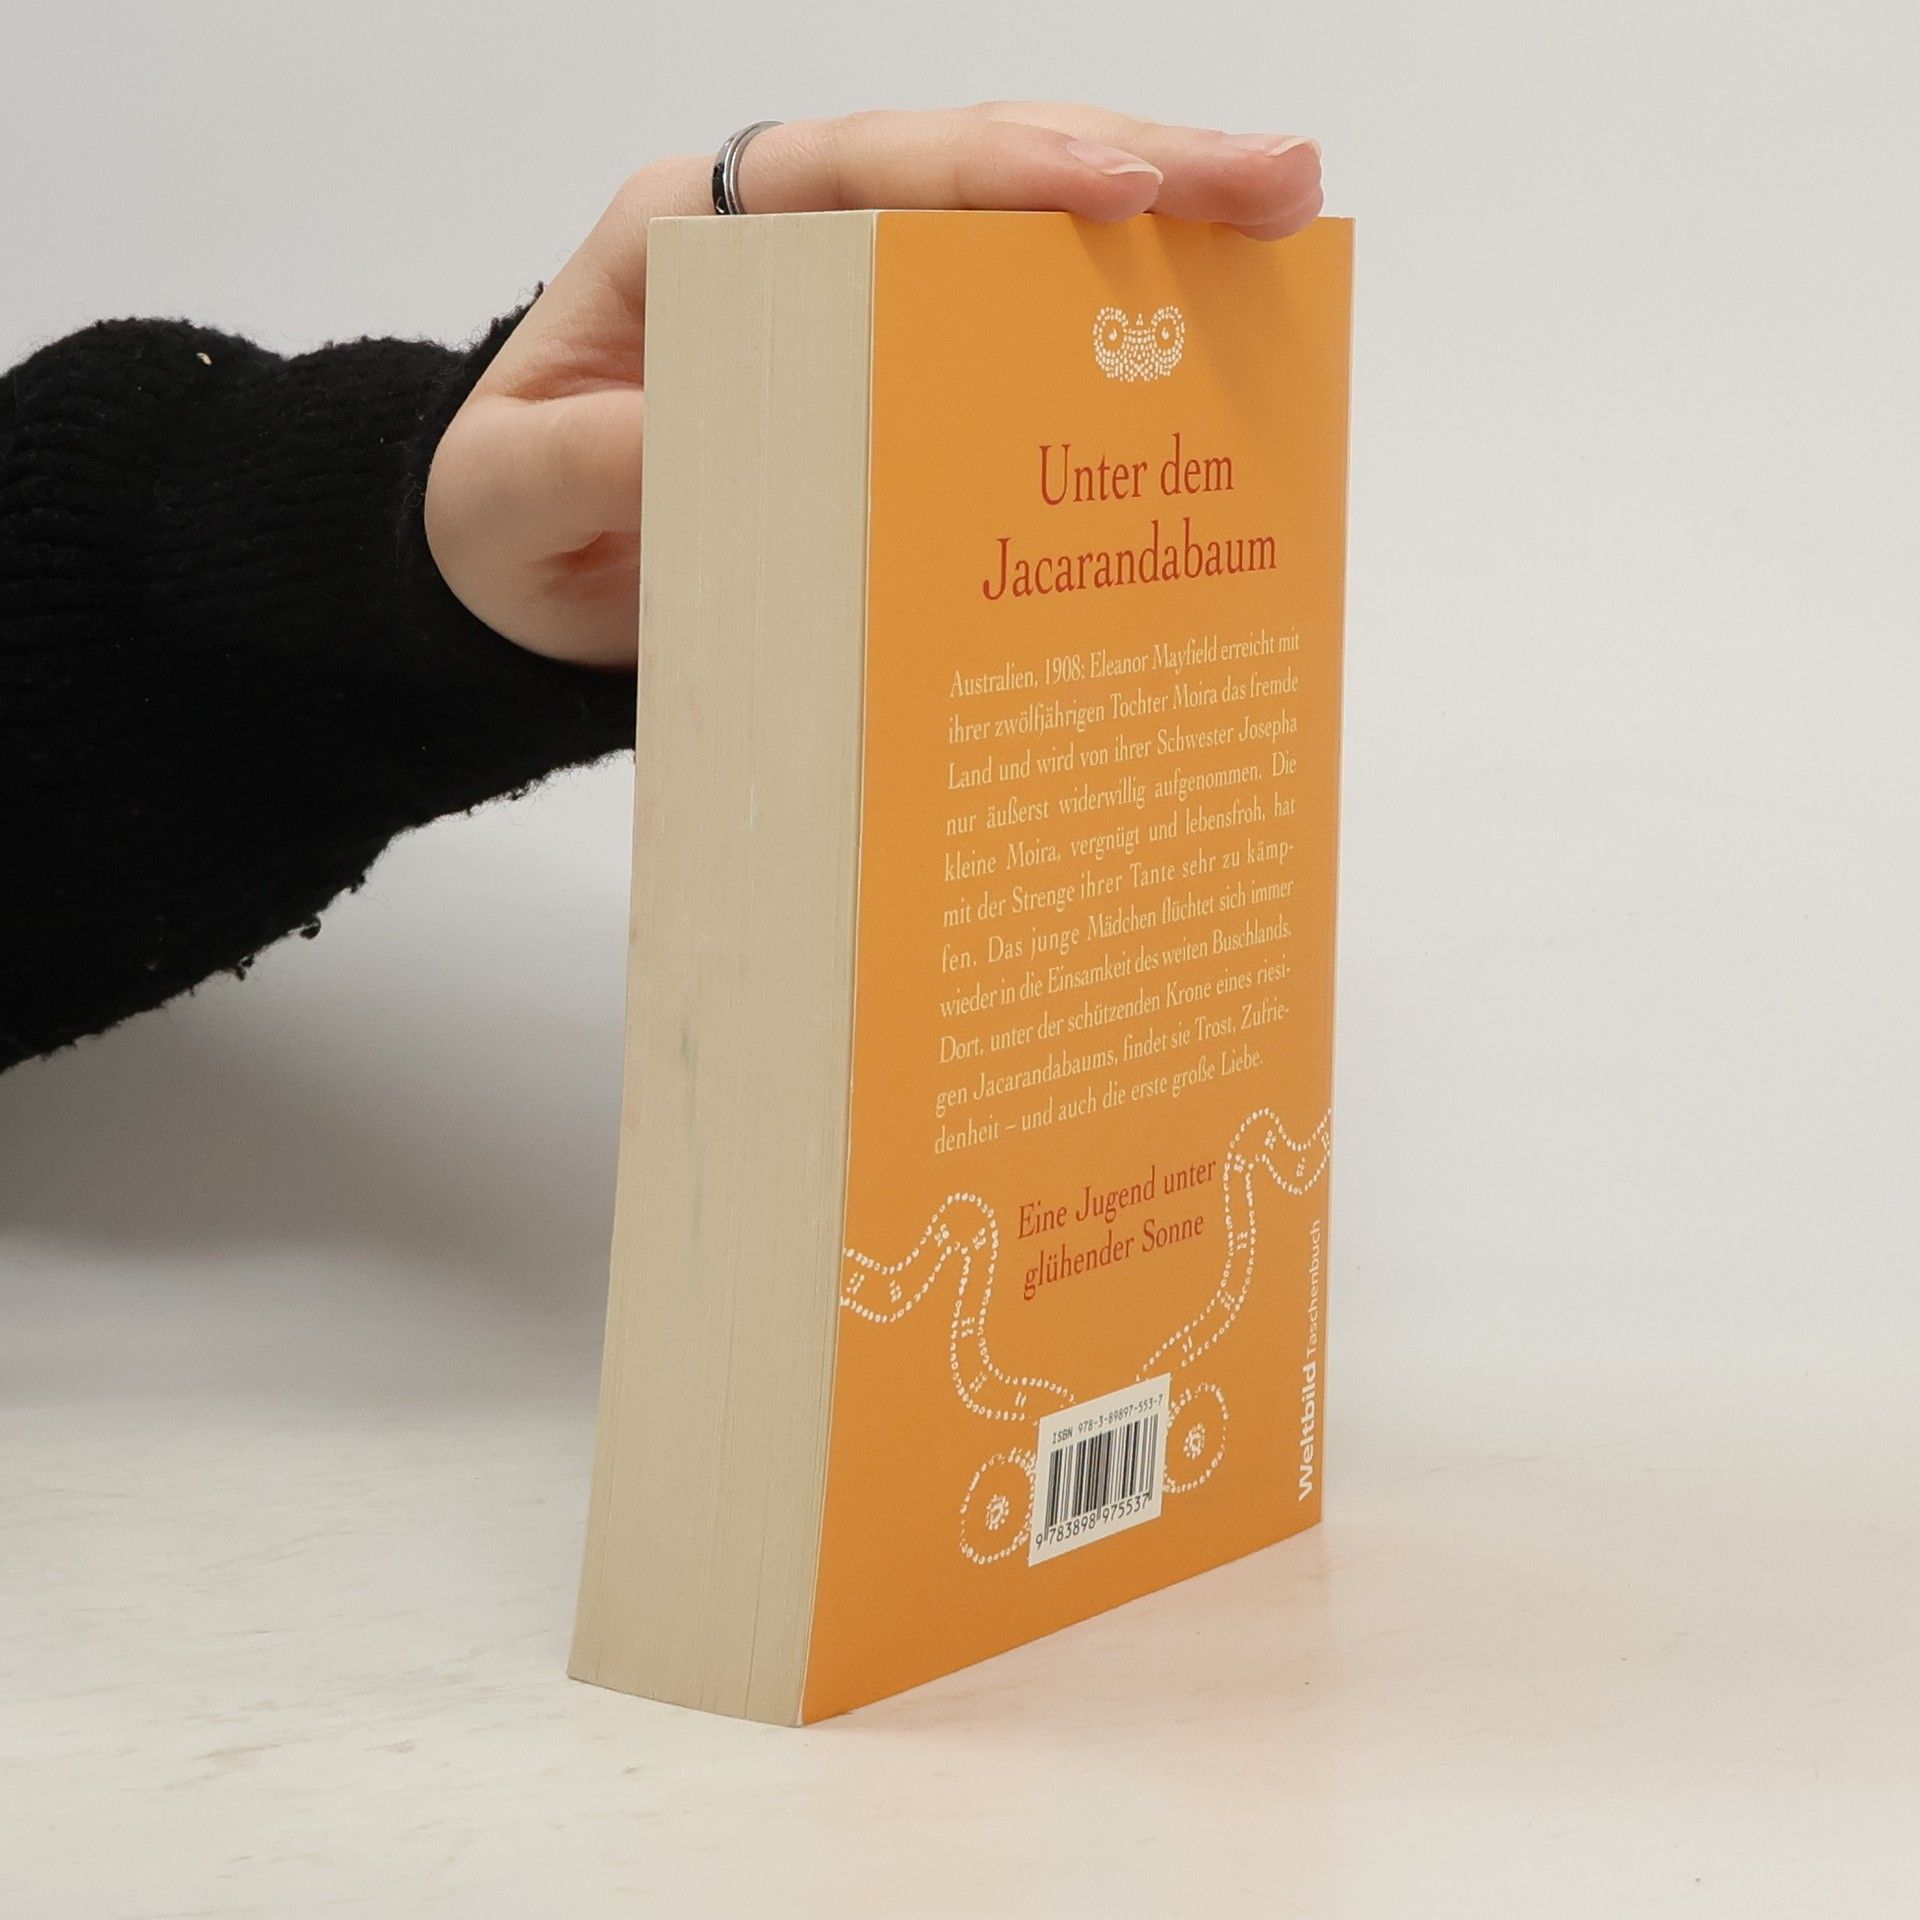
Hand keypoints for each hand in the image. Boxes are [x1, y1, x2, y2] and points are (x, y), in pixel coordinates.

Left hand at [424, 102, 1323, 668]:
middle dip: (1135, 170)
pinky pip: (1010, 358)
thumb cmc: (501, 521)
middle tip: (1282, 182)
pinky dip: (1104, 355)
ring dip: (1155, 246)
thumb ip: (584, 463)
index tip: (1122, 185)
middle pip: (977, 183)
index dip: (998, 169)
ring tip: (1284, 239)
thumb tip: (699, 439)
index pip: (863, 171)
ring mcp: (856, 316)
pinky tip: (1201, 357)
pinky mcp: (893, 397)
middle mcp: (794, 249)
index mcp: (702, 232)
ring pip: (1018, 254)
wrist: (518, 587)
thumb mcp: (507, 497)